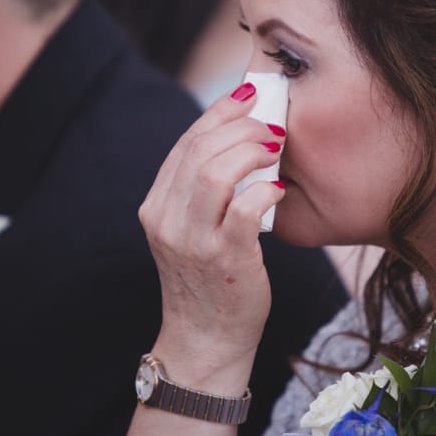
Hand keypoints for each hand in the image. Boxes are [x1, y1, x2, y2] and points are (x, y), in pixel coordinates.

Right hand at [139, 81, 286, 389]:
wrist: (205, 341)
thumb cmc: (210, 281)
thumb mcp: (191, 230)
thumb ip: (202, 191)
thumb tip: (239, 138)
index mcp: (156, 206)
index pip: (185, 144)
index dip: (218, 112)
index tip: (248, 95)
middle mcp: (167, 220)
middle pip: (199, 151)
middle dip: (240, 127)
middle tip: (271, 124)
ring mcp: (192, 241)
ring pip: (215, 174)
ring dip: (250, 152)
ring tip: (274, 149)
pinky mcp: (224, 260)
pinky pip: (245, 210)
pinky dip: (265, 191)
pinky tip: (279, 190)